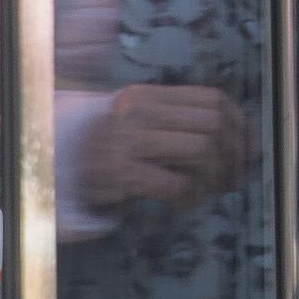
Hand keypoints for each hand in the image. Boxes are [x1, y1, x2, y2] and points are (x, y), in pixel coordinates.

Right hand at [76, 83, 250, 207]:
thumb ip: (177, 121)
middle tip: (234, 178)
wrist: (50, 164)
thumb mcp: (135, 121)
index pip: (211, 98)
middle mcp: (138, 111)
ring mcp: (128, 141)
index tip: (247, 146)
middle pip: (213, 125)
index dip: (240, 123)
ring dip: (216, 177)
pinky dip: (192, 197)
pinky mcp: (121, 174)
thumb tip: (239, 138)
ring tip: (211, 191)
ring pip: (202, 151)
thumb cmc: (101, 147)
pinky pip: (177, 184)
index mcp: (146, 95)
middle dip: (234, 155)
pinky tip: (185, 203)